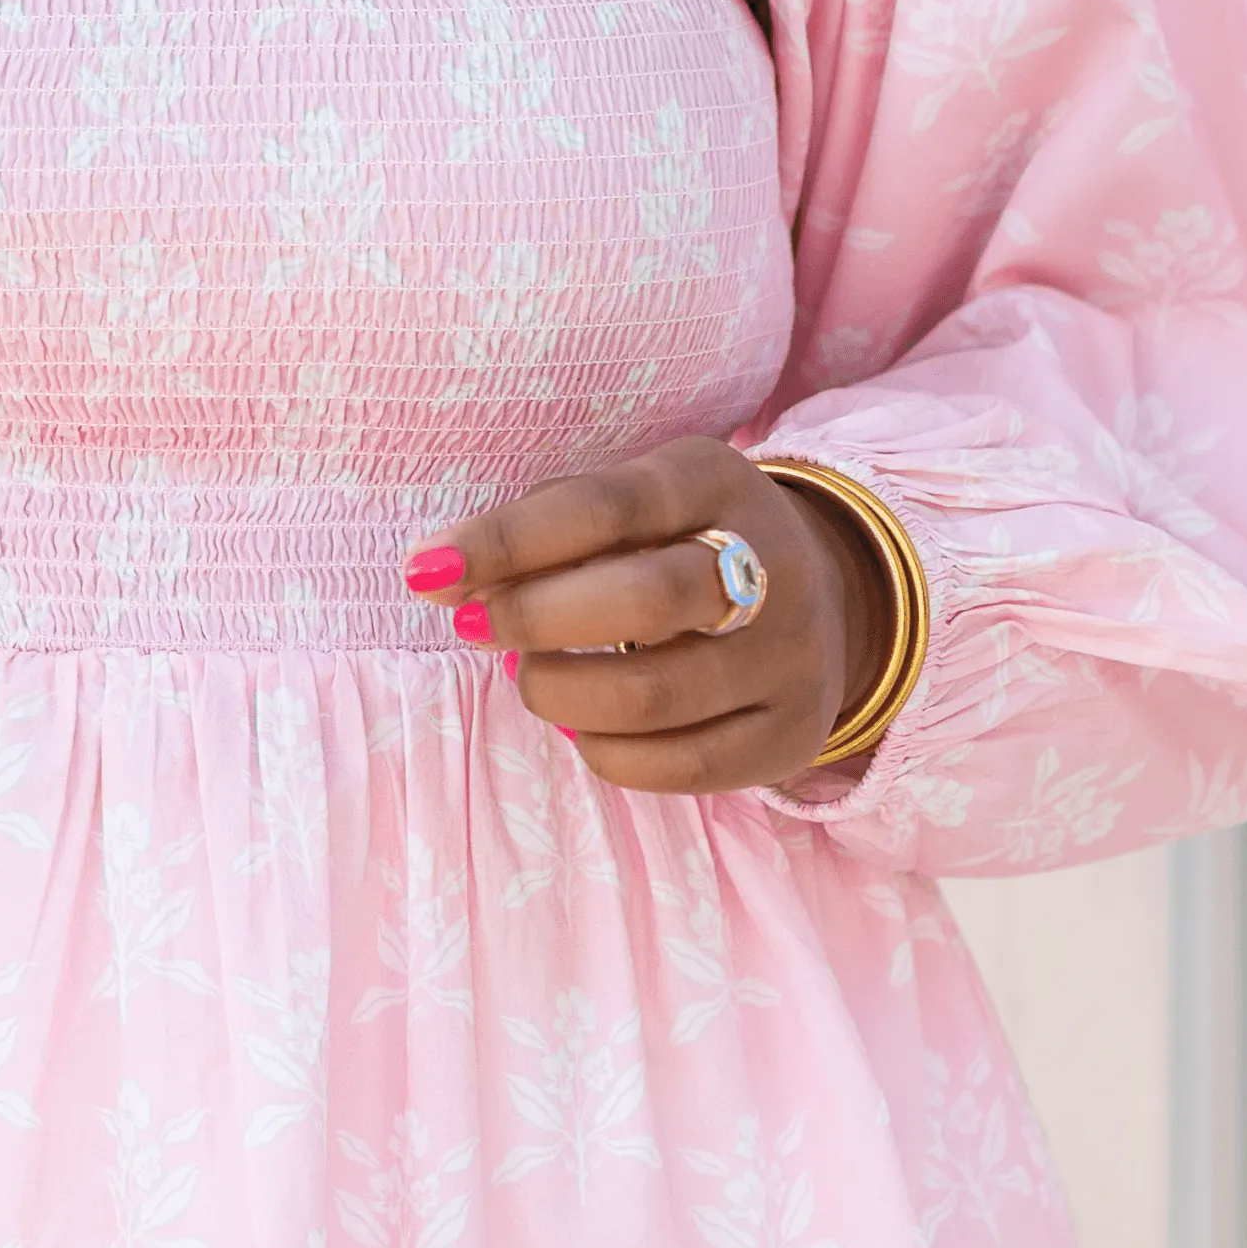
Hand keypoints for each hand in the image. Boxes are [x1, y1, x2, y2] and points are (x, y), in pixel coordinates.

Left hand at [414, 437, 892, 793]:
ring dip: (559, 695)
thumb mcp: (632, 499)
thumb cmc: (678, 539)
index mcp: (714, 479)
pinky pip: (681, 768)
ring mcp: (793, 655)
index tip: (426, 570)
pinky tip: (582, 725)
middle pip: (645, 601)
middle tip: (473, 628)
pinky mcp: (794, 733)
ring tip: (532, 678)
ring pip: (655, 697)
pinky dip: (605, 753)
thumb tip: (443, 575)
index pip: (603, 508)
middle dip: (535, 620)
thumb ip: (547, 526)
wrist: (820, 592)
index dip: (507, 540)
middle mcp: (772, 562)